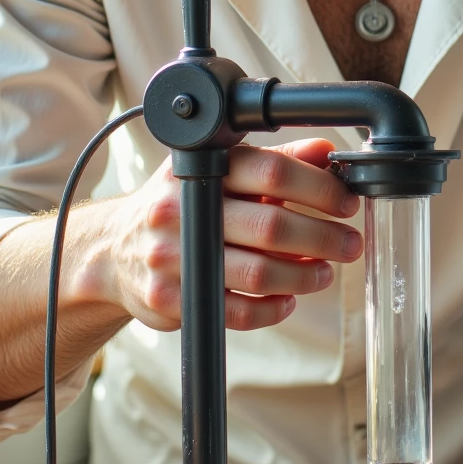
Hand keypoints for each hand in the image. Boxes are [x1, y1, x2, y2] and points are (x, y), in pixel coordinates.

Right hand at [100, 137, 361, 331]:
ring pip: (258, 273)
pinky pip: (236, 311)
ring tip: (324, 274)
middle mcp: (183, 209)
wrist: (112, 250)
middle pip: (270, 226)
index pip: (272, 170)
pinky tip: (288, 300)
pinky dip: (272, 309)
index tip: (347, 203)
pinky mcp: (171, 298)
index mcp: (202, 168)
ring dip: (303, 277)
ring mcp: (174, 256)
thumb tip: (326, 151)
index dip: (319, 188)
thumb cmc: (180, 205)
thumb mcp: (220, 169)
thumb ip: (275, 159)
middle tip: (350, 245)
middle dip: (323, 238)